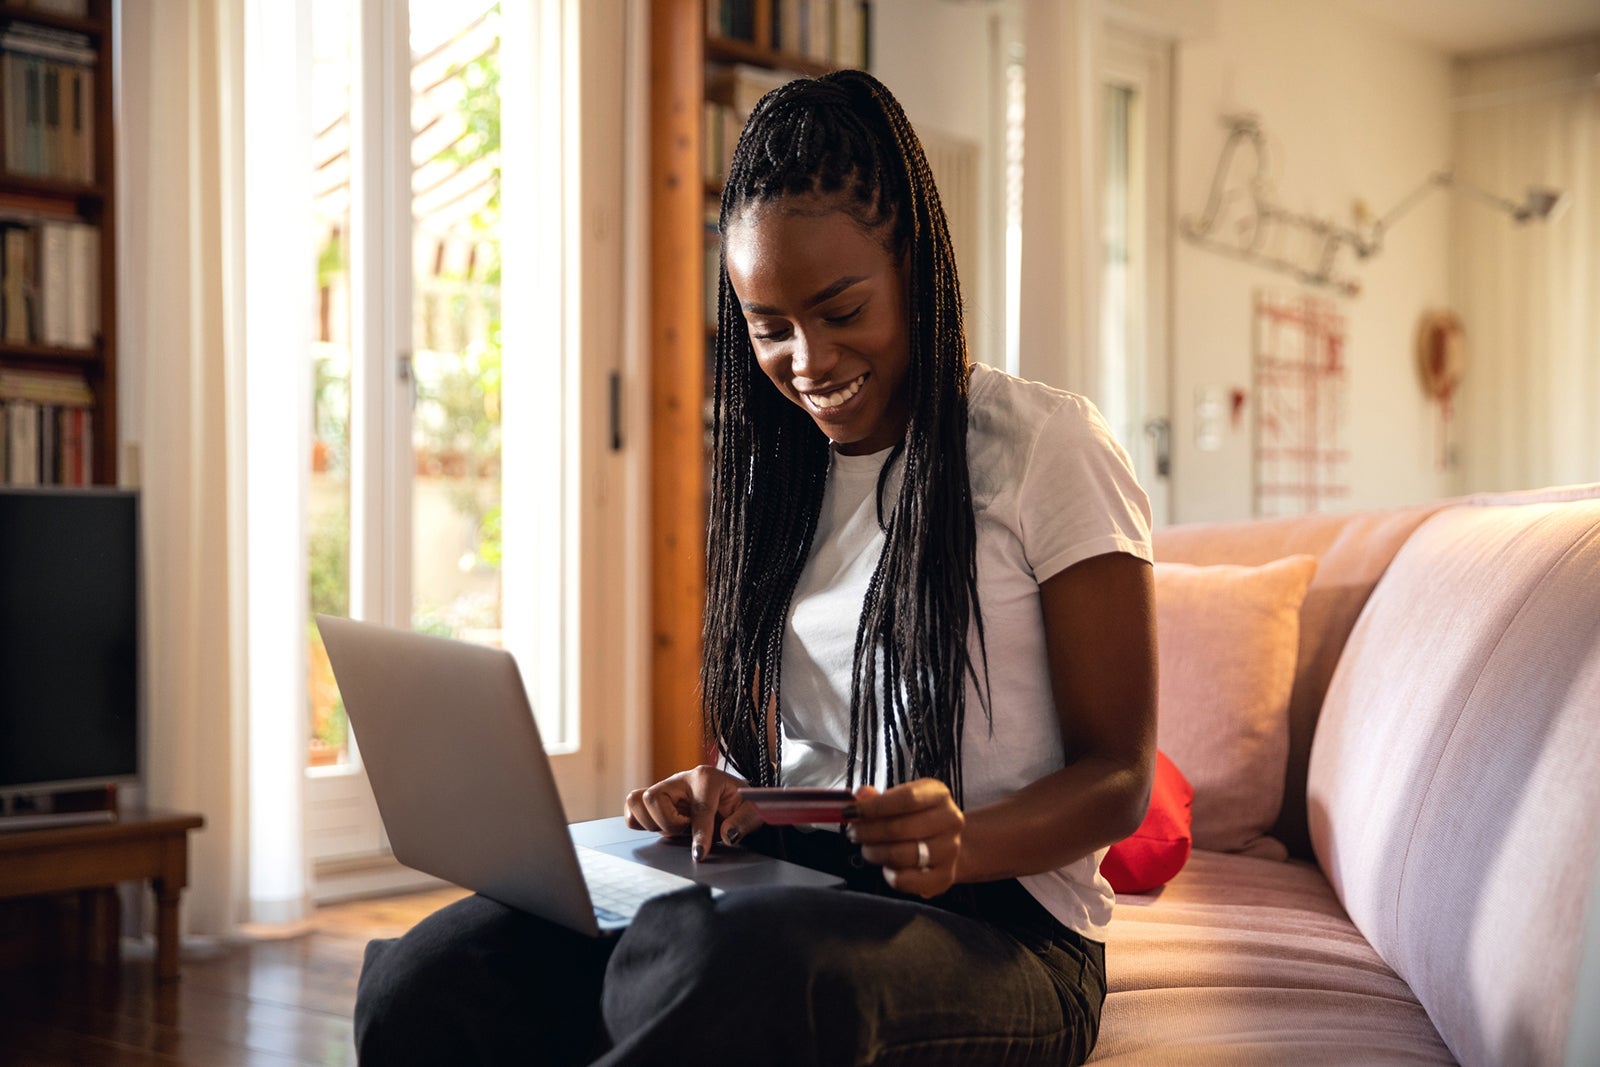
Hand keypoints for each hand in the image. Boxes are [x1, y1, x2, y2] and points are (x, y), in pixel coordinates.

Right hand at [623, 765, 764, 860]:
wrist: (732, 796)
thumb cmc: (740, 802)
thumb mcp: (752, 809)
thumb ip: (744, 821)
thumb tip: (727, 836)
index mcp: (707, 778)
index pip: (698, 808)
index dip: (700, 834)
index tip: (700, 854)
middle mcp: (681, 780)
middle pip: (653, 798)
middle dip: (669, 823)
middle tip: (686, 830)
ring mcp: (665, 788)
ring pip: (637, 800)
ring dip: (652, 822)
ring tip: (674, 828)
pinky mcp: (655, 800)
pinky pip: (632, 807)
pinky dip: (640, 821)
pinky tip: (660, 828)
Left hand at [846, 778, 963, 897]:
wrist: (947, 843)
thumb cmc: (918, 818)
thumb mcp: (900, 800)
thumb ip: (878, 798)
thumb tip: (860, 796)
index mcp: (938, 794)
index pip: (906, 799)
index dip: (874, 806)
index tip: (851, 811)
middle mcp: (950, 820)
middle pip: (900, 828)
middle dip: (868, 832)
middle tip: (854, 833)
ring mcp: (950, 850)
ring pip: (902, 855)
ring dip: (875, 853)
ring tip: (867, 848)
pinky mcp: (944, 877)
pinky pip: (907, 881)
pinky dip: (890, 875)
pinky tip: (886, 867)